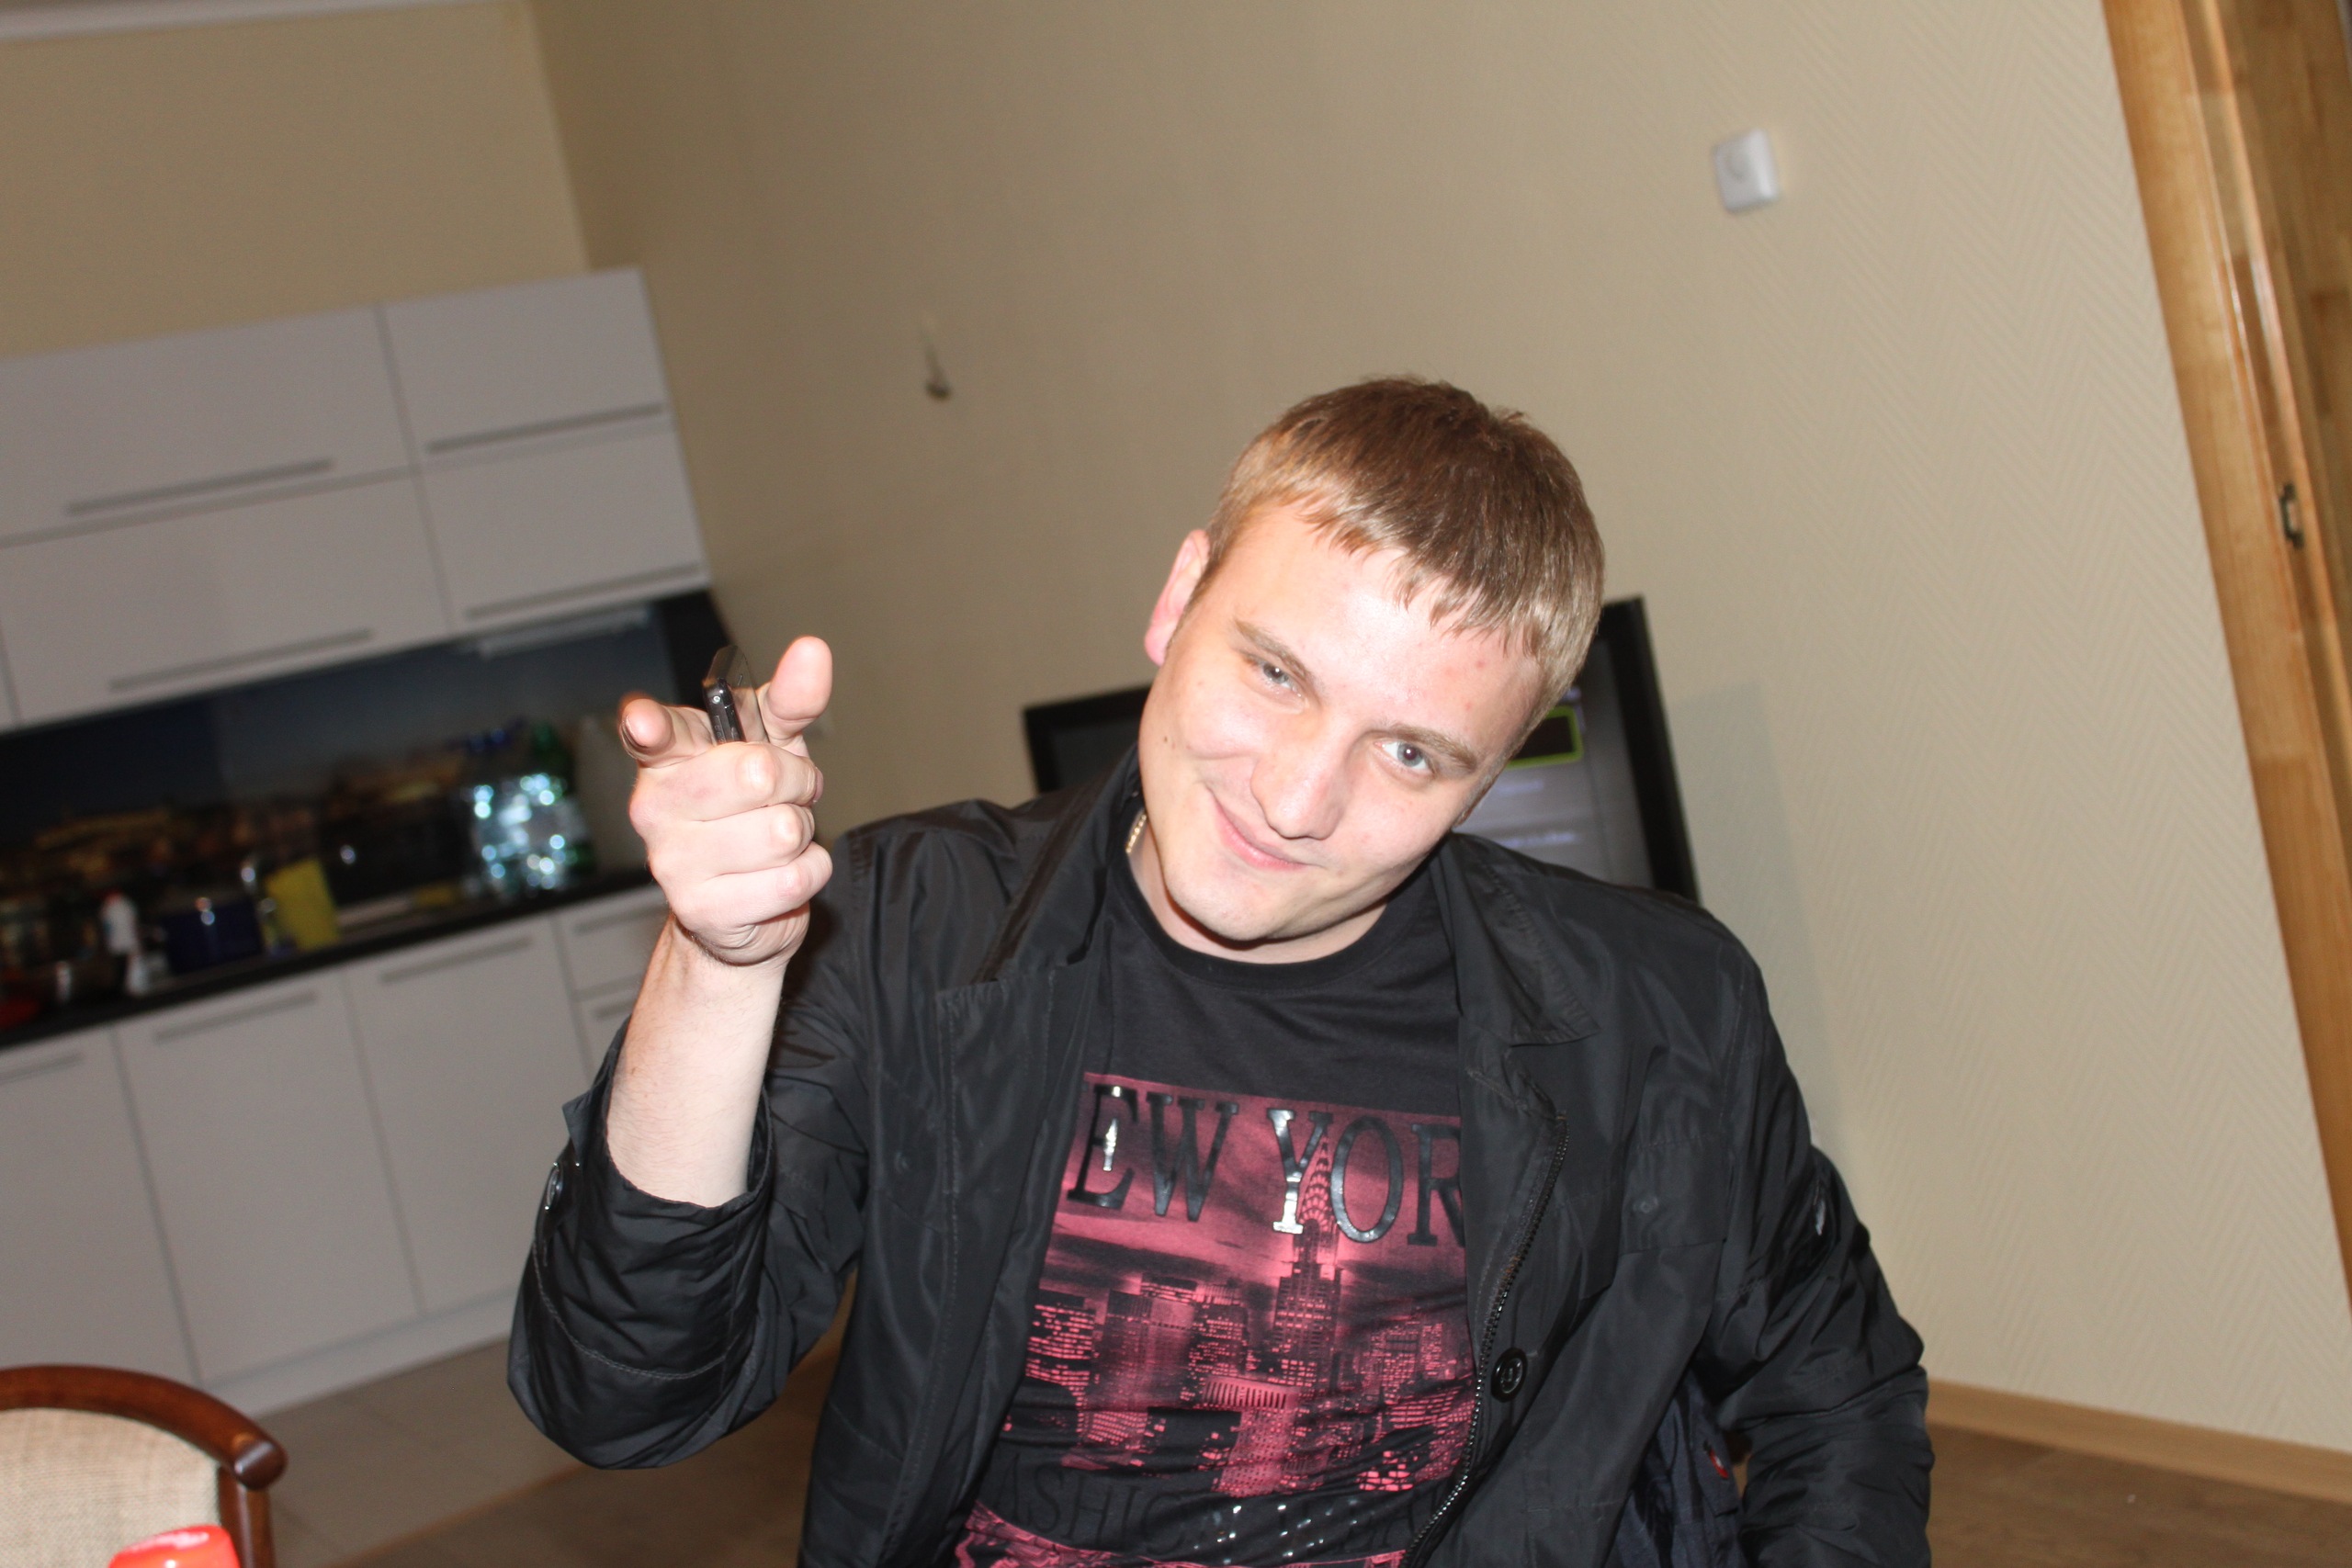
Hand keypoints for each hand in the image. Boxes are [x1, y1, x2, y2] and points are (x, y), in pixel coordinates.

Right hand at [619, 637, 832, 969]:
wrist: (745, 902)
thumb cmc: (753, 806)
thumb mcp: (775, 744)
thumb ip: (791, 699)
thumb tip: (813, 650)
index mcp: (668, 757)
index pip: (653, 733)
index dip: (649, 725)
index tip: (644, 721)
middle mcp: (656, 806)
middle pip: (760, 774)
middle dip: (798, 783)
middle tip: (783, 796)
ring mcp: (672, 862)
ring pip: (784, 830)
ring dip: (803, 834)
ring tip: (776, 841)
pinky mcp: (702, 911)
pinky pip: (795, 877)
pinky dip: (808, 873)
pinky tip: (776, 876)